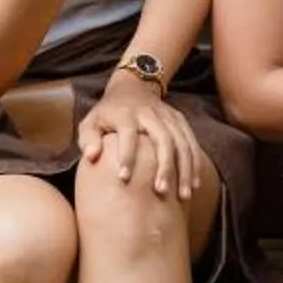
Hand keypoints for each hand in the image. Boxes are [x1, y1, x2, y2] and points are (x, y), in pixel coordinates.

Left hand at [78, 72, 202, 198]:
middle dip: (164, 166)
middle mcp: (150, 114)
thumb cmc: (107, 114)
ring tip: (184, 195)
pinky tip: (194, 183)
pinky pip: (191, 142)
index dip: (127, 156)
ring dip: (184, 169)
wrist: (132, 87)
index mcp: (126, 114)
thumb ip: (88, 139)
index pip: (128, 135)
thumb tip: (91, 157)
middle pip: (163, 139)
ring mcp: (168, 116)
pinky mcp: (180, 120)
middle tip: (161, 191)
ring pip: (181, 142)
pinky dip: (195, 163)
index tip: (124, 179)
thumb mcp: (90, 121)